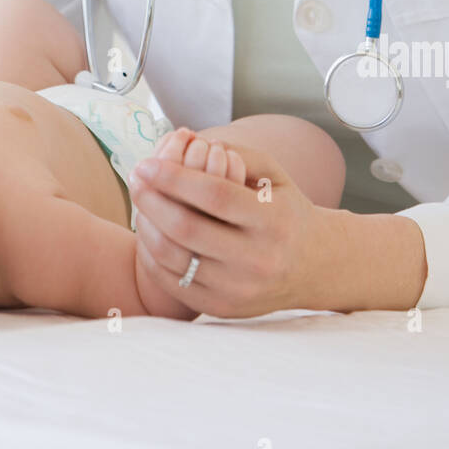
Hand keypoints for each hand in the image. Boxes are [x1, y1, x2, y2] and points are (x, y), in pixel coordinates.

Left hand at [130, 137, 330, 318]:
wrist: (313, 267)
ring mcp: (240, 289)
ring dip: (146, 226)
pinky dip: (153, 256)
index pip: (215, 196)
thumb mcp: (275, 175)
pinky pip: (175, 283)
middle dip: (152, 199)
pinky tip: (148, 231)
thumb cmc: (285, 211)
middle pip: (188, 228)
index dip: (175, 178)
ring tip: (138, 201)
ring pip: (175, 258)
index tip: (147, 163)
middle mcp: (258, 259)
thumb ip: (238, 153)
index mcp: (273, 221)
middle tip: (135, 177)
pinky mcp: (223, 308)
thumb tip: (192, 141)